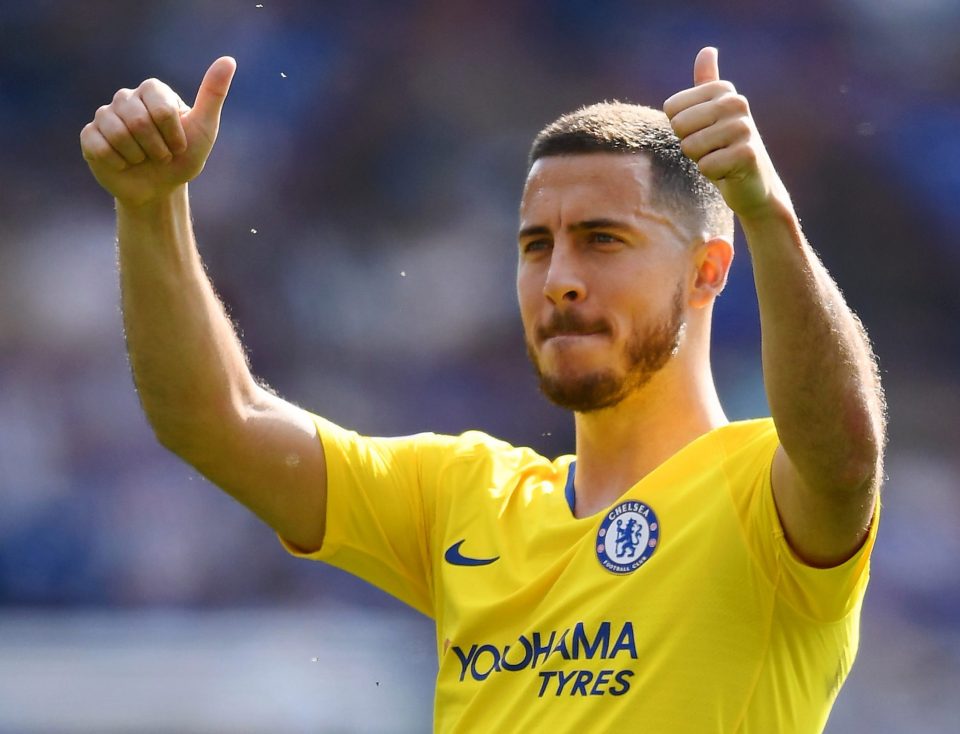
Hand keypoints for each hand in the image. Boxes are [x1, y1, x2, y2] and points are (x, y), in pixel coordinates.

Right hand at [80, 57, 236, 207]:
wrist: (160, 189)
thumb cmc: (183, 157)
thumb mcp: (204, 129)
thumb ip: (213, 94)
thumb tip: (228, 60)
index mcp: (153, 91)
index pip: (161, 109)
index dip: (173, 135)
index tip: (180, 146)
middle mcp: (126, 97)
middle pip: (139, 122)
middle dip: (157, 148)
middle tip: (162, 156)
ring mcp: (105, 115)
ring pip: (118, 134)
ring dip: (138, 157)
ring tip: (143, 160)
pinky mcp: (90, 135)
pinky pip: (99, 147)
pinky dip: (118, 163)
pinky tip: (124, 164)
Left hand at [663, 47, 788, 220]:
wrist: (753, 184)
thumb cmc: (725, 147)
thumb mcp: (713, 113)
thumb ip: (707, 83)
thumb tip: (707, 50)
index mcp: (723, 90)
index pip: (671, 108)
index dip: (681, 128)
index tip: (703, 132)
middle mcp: (736, 103)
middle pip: (679, 126)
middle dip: (689, 145)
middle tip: (712, 148)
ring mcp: (744, 128)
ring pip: (690, 147)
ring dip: (701, 160)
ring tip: (720, 158)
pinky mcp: (747, 154)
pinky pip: (705, 166)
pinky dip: (712, 175)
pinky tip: (728, 172)